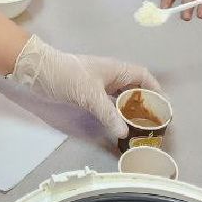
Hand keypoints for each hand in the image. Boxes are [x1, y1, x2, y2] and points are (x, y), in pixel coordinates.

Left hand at [7, 35, 159, 140]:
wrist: (37, 70)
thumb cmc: (66, 76)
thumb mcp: (90, 95)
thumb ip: (108, 114)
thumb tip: (125, 133)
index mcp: (116, 69)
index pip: (143, 77)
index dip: (156, 90)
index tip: (164, 108)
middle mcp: (110, 76)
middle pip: (134, 88)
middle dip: (145, 104)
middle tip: (152, 124)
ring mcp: (98, 85)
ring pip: (121, 98)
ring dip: (130, 111)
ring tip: (139, 129)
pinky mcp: (87, 94)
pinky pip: (108, 104)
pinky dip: (115, 114)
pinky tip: (117, 127)